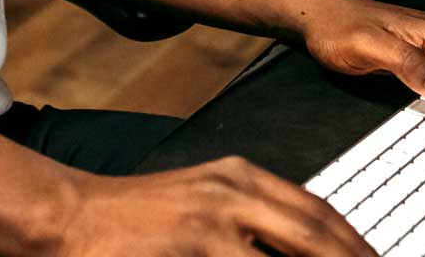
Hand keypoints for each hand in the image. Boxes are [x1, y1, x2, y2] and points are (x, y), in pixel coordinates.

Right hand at [58, 158, 374, 255]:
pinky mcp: (195, 252)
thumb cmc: (135, 216)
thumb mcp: (199, 198)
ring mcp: (213, 228)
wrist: (71, 216)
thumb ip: (249, 216)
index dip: (353, 245)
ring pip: (290, 256)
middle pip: (315, 236)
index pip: (316, 212)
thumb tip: (299, 242)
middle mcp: (231, 194)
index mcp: (236, 176)